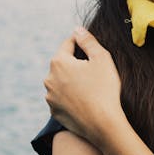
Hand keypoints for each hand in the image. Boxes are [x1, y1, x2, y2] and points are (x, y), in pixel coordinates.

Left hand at [44, 27, 123, 144]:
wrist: (103, 124)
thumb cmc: (105, 89)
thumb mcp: (102, 59)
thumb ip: (88, 41)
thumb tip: (77, 30)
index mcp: (59, 62)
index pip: (68, 44)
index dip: (81, 43)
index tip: (92, 48)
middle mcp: (49, 78)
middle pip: (63, 63)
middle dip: (76, 64)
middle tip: (95, 71)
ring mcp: (50, 97)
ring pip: (61, 81)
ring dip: (72, 80)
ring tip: (90, 87)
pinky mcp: (54, 112)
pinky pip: (62, 98)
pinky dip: (70, 97)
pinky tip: (85, 100)